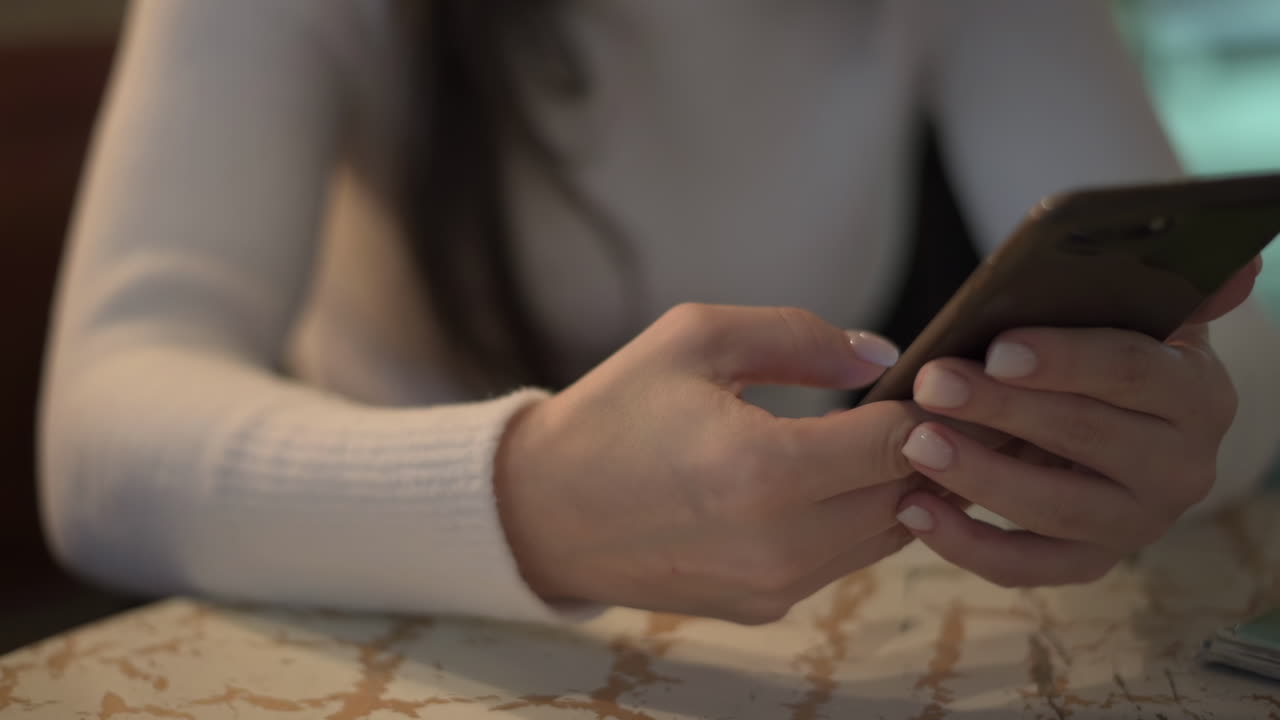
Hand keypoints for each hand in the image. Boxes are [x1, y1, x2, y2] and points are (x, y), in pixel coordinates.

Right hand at [495, 304, 928, 623]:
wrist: (541, 510)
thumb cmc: (613, 415)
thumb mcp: (694, 339)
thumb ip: (798, 336)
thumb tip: (880, 356)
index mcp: (763, 469)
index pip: (902, 443)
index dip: (929, 406)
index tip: (929, 378)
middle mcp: (780, 542)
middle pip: (909, 495)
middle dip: (924, 448)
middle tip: (923, 404)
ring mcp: (775, 585)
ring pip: (887, 535)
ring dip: (893, 487)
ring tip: (873, 437)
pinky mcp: (764, 608)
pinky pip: (844, 561)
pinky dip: (853, 519)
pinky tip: (824, 479)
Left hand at [893, 258, 1261, 586]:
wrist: (1109, 421)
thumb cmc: (1100, 354)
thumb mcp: (1139, 314)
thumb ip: (1177, 288)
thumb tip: (1239, 263)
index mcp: (1195, 393)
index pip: (1131, 371)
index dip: (1063, 360)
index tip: (997, 348)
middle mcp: (1181, 466)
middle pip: (1085, 434)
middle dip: (1000, 408)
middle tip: (932, 385)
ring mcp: (1138, 523)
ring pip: (1055, 507)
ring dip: (979, 476)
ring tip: (916, 444)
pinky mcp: (1092, 562)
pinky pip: (1027, 566)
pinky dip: (967, 544)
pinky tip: (915, 510)